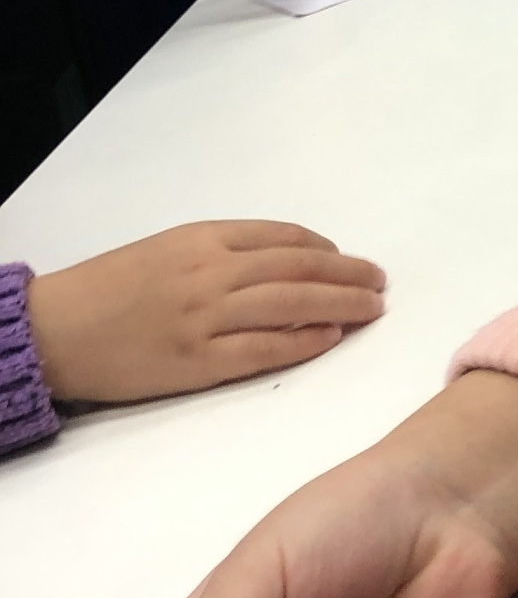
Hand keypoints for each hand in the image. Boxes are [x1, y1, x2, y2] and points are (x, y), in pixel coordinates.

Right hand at [28, 221, 385, 405]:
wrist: (58, 329)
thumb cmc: (112, 288)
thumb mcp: (169, 248)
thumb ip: (223, 251)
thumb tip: (286, 261)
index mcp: (204, 238)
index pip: (284, 237)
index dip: (326, 250)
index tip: (350, 260)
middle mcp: (211, 272)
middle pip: (299, 268)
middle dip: (348, 275)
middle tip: (379, 282)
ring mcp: (206, 317)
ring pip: (291, 305)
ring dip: (340, 304)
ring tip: (371, 308)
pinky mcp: (198, 361)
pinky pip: (264, 348)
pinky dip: (303, 340)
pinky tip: (331, 337)